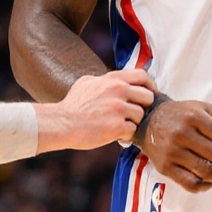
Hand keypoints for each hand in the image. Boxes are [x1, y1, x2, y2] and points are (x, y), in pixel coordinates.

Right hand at [36, 69, 155, 152]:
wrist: (61, 123)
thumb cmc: (72, 105)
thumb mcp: (86, 83)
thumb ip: (103, 80)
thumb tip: (113, 80)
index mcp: (112, 79)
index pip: (143, 76)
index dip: (149, 86)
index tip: (148, 95)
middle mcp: (118, 90)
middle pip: (148, 97)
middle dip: (143, 107)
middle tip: (133, 115)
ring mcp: (118, 108)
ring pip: (140, 116)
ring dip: (132, 123)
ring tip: (118, 126)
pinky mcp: (117, 126)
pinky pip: (132, 131)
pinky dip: (125, 135)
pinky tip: (114, 135)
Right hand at [139, 100, 211, 192]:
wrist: (150, 121)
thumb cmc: (183, 115)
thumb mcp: (206, 110)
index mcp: (194, 116)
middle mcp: (182, 133)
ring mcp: (172, 152)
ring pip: (205, 171)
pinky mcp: (165, 167)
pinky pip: (191, 184)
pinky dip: (205, 186)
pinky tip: (208, 181)